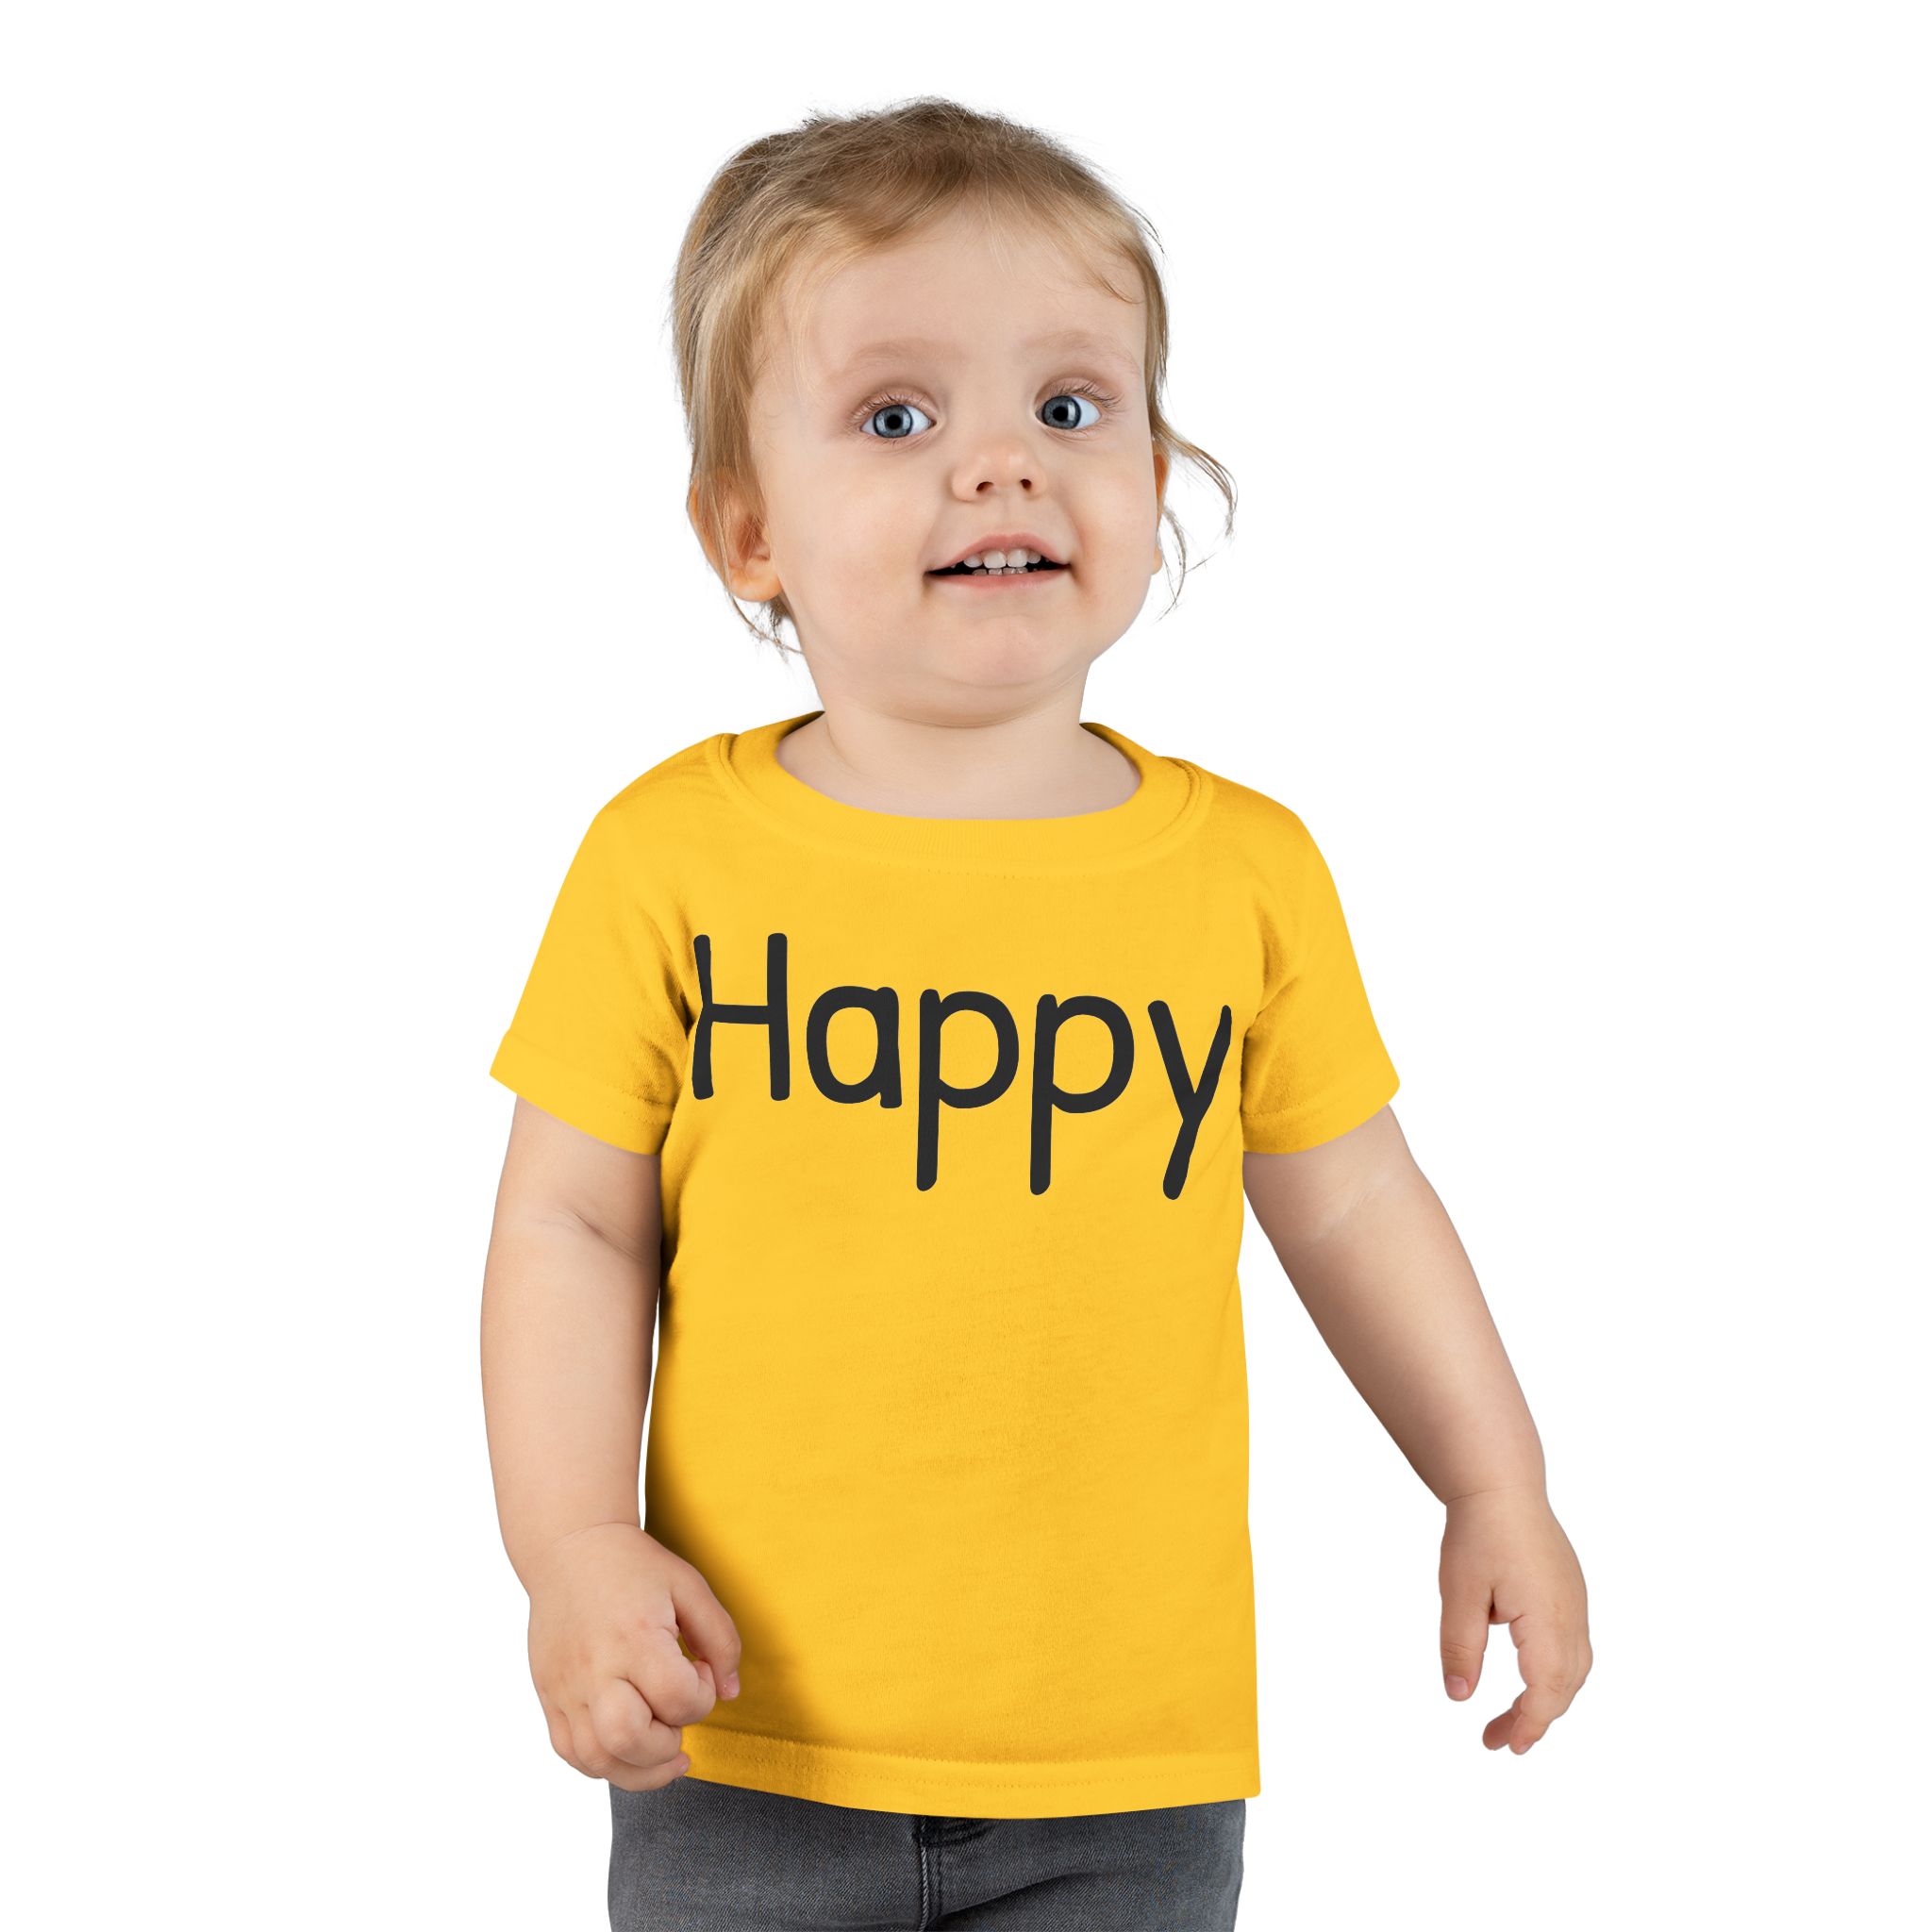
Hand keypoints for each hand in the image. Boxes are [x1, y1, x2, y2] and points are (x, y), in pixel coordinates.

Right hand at [525, 1522, 742, 1791]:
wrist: (569, 1550)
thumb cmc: (633, 1566)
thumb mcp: (689, 1586)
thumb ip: (720, 1639)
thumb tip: (730, 1693)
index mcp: (634, 1636)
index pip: (676, 1698)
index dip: (702, 1697)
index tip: (699, 1673)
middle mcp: (595, 1668)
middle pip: (628, 1738)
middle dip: (667, 1745)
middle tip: (679, 1718)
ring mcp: (566, 1687)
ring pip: (597, 1759)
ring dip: (639, 1769)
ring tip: (664, 1751)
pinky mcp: (550, 1697)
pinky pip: (572, 1753)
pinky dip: (605, 1764)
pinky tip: (630, 1749)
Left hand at [1438, 1484, 1591, 1753]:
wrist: (1502, 1485)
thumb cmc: (1479, 1533)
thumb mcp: (1459, 1593)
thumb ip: (1460, 1647)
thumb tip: (1459, 1697)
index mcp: (1547, 1619)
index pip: (1546, 1691)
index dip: (1528, 1724)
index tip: (1506, 1746)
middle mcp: (1572, 1616)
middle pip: (1564, 1687)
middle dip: (1534, 1719)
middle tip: (1498, 1740)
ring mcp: (1576, 1603)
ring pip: (1573, 1669)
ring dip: (1547, 1697)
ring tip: (1512, 1716)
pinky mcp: (1571, 1593)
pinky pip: (1572, 1646)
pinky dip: (1554, 1672)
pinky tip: (1528, 1675)